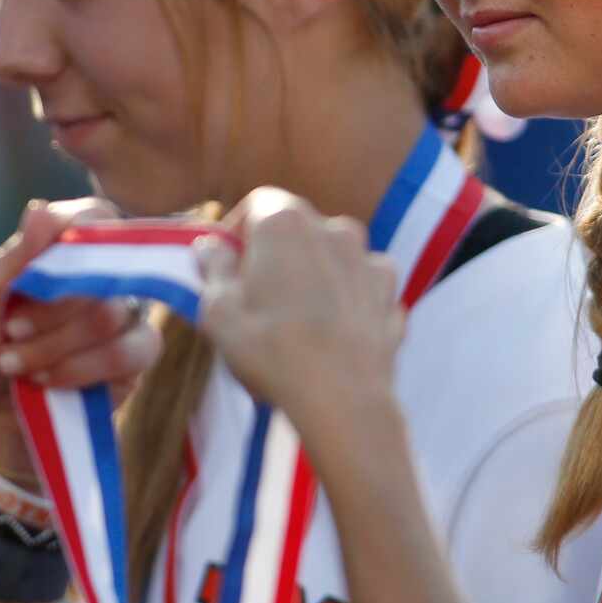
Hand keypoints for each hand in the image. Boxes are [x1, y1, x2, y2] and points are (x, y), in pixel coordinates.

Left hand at [0, 197, 163, 479]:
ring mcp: (124, 316)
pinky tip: (49, 380)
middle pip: (99, 272)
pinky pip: (130, 352)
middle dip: (47, 311)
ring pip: (110, 316)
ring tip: (15, 364)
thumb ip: (13, 257)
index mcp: (63, 250)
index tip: (35, 267)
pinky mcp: (137, 359)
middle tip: (9, 334)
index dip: (74, 230)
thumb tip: (40, 209)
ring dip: (54, 346)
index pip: (94, 216)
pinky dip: (81, 368)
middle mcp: (102, 276)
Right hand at [194, 190, 403, 441]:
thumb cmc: (270, 351)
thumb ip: (213, 270)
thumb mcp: (218, 312)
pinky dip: (348, 299)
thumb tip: (210, 246)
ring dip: (315, 275)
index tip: (228, 265)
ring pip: (332, 256)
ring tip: (297, 320)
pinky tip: (334, 332)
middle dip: (276, 254)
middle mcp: (334, 228)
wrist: (342, 398)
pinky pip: (362, 285)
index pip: (257, 203)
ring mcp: (369, 259)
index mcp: (285, 222)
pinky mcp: (391, 293)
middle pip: (297, 229)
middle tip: (257, 298)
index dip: (239, 231)